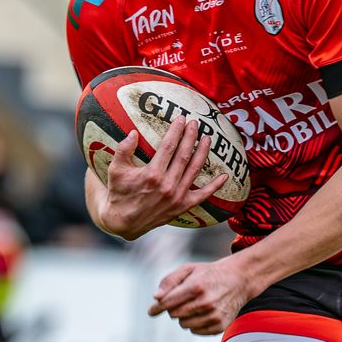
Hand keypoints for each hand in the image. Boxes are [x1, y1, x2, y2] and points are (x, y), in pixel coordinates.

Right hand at [95, 116, 221, 239]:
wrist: (123, 222)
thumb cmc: (119, 194)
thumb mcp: (116, 170)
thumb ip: (124, 150)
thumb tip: (133, 133)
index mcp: (152, 174)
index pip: (168, 147)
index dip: (176, 131)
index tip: (181, 119)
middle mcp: (167, 185)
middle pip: (184, 155)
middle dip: (191, 137)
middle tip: (196, 123)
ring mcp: (177, 197)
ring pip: (195, 170)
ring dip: (203, 152)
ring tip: (208, 138)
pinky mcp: (182, 207)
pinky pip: (203, 196)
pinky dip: (215, 186)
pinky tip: (225, 176)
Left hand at [149, 255, 254, 336]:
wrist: (239, 280)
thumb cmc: (208, 274)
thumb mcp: (188, 269)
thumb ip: (169, 281)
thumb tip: (156, 298)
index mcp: (196, 286)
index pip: (167, 303)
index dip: (157, 307)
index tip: (151, 311)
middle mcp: (206, 302)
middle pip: (174, 314)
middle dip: (173, 308)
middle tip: (181, 299)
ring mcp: (214, 315)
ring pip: (184, 324)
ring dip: (184, 316)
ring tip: (194, 304)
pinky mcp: (220, 325)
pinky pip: (195, 330)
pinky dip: (194, 323)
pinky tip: (202, 312)